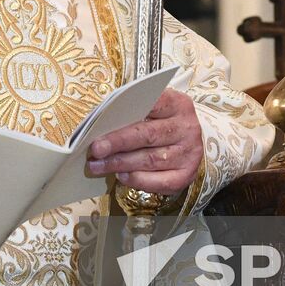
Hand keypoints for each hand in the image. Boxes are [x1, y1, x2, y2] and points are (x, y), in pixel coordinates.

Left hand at [87, 88, 201, 195]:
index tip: (101, 124)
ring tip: (98, 166)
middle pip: (148, 135)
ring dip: (121, 164)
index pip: (152, 105)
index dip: (126, 114)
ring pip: (151, 159)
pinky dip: (138, 180)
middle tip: (95, 150)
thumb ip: (132, 112)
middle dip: (118, 143)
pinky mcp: (186, 175)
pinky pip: (160, 181)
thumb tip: (100, 125)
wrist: (188, 141)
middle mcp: (187, 128)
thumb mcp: (153, 108)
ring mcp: (189, 153)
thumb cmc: (161, 122)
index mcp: (177, 104)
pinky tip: (121, 176)